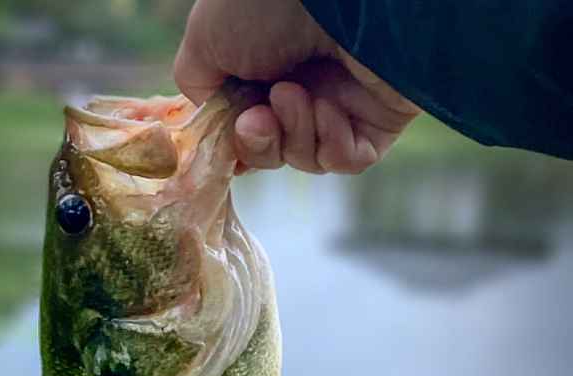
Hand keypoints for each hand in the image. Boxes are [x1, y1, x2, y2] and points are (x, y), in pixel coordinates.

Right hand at [174, 0, 420, 173]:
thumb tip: (211, 120)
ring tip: (295, 95)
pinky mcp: (380, 119)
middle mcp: (307, 79)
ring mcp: (345, 100)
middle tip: (258, 119)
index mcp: (268, 61)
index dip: (236, 139)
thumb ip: (197, 84)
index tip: (231, 130)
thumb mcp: (206, 39)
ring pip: (308, 157)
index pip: (249, 123)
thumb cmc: (267, 6)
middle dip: (260, 143)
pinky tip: (330, 108)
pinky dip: (331, 143)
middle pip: (275, 148)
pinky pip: (347, 159)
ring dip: (294, 133)